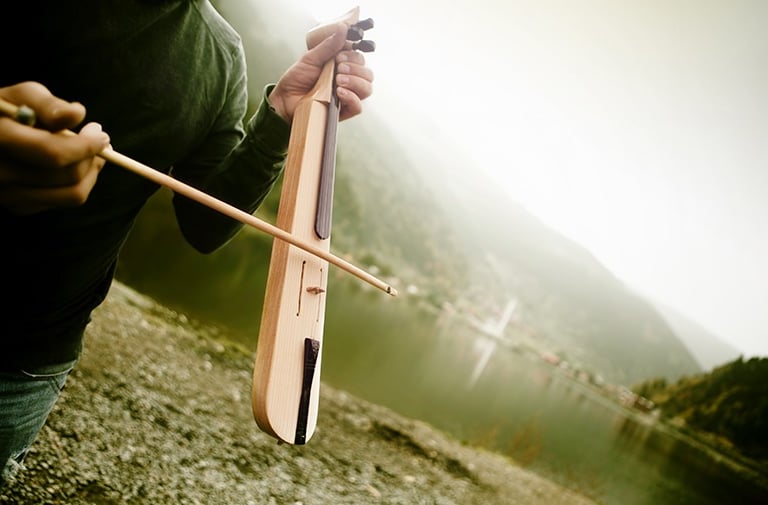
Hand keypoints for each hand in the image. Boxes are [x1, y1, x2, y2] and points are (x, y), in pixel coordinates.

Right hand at [0, 82, 109, 214]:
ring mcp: (7, 195)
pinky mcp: (18, 206)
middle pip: (68, 175)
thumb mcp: (22, 96)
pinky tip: (71, 164)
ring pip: (73, 194)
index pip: (52, 153)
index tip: (101, 135)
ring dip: (91, 172)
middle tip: (101, 141)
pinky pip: (64, 201)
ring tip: (91, 153)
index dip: (85, 145)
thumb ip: (48, 104)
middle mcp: (0, 173)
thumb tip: (77, 114)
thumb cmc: (8, 110)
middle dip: (92, 157)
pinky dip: (77, 183)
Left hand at [269, 23, 373, 122]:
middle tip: (338, 67)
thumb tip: (343, 28)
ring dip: (355, 81)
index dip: (354, 57)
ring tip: (338, 79)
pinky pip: (358, 106)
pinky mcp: (342, 112)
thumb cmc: (296, 80)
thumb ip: (329, 46)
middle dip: (355, 68)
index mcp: (342, 67)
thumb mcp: (311, 58)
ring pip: (366, 89)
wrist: (285, 100)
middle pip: (368, 75)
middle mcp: (347, 82)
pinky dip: (351, 97)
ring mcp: (346, 97)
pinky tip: (339, 92)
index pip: (361, 61)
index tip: (339, 57)